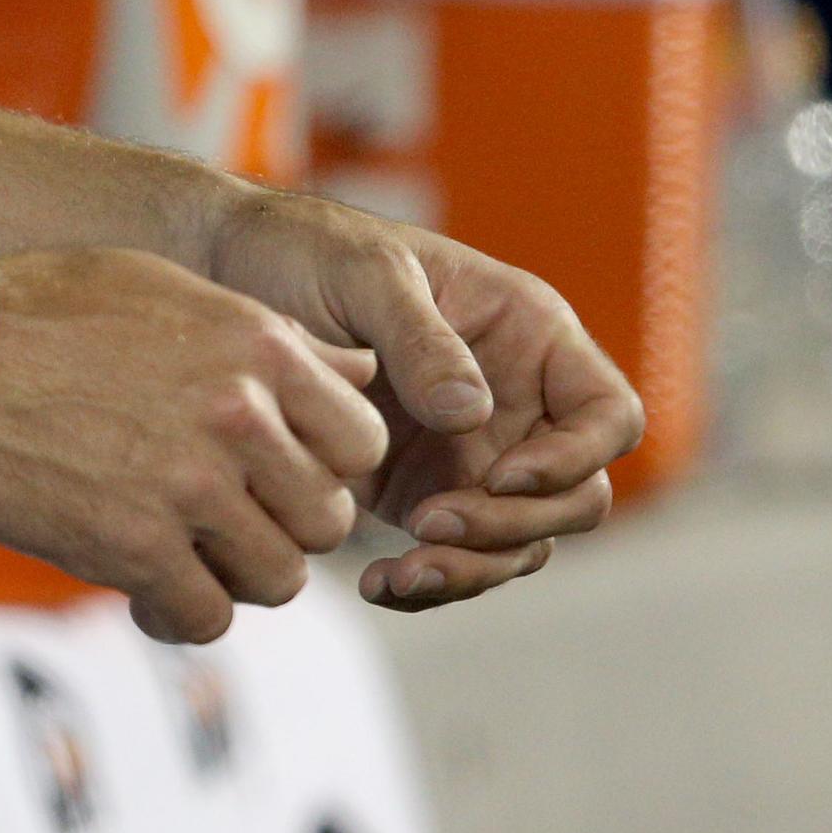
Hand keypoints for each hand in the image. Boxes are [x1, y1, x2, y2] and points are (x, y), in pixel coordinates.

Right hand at [0, 247, 392, 643]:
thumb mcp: (171, 290)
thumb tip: (362, 375)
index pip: (362, 440)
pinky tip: (146, 587)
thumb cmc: (45, 313)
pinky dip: (180, 612)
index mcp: (260, 347)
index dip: (326, 464)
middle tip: (225, 517)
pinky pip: (204, 616)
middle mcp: (240, 416)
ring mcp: (189, 486)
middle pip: (324, 518)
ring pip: (277, 578)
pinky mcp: (134, 546)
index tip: (280, 470)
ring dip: (235, 575)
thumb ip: (273, 337)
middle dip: (281, 526)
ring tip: (186, 554)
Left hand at [201, 189, 643, 611]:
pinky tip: (379, 583)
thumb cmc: (304, 248)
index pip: (607, 414)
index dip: (575, 457)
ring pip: (518, 540)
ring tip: (401, 573)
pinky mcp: (420, 491)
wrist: (224, 277)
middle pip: (574, 496)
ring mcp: (472, 453)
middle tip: (433, 527)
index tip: (501, 473)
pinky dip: (429, 580)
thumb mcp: (365, 272)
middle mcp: (515, 400)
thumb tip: (470, 412)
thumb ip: (420, 337)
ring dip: (474, 569)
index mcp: (527, 335)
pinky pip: (454, 555)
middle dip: (515, 525)